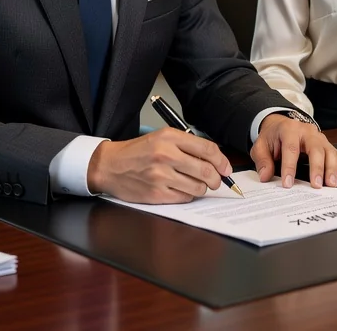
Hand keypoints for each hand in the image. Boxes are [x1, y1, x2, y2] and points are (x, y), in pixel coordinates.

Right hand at [86, 127, 231, 203]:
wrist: (109, 166)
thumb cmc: (137, 152)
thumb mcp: (161, 138)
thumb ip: (187, 146)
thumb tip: (215, 161)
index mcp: (169, 138)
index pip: (207, 150)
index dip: (222, 161)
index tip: (226, 169)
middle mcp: (165, 155)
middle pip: (206, 171)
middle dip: (216, 179)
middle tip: (216, 181)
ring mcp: (160, 176)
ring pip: (198, 187)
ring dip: (201, 188)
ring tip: (193, 184)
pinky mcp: (156, 193)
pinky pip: (185, 197)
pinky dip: (187, 195)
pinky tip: (180, 189)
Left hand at [252, 114, 336, 189]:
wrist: (281, 126)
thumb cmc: (272, 137)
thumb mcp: (261, 146)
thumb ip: (262, 161)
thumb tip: (266, 176)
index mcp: (289, 129)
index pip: (291, 148)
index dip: (289, 167)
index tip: (288, 183)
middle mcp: (307, 131)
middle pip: (316, 148)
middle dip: (317, 168)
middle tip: (316, 185)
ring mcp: (319, 137)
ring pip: (329, 151)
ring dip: (332, 169)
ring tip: (330, 184)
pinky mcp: (326, 144)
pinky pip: (336, 154)